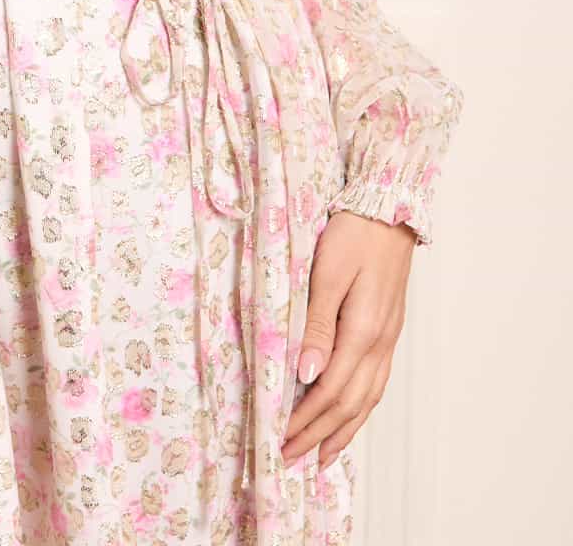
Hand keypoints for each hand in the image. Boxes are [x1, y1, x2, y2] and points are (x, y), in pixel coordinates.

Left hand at [280, 209, 416, 471]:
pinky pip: (376, 384)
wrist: (386, 209)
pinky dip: (360, 410)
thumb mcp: (326, 272)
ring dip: (342, 432)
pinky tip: (349, 418)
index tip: (279, 438)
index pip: (329, 391)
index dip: (304, 420)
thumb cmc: (352, 233)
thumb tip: (305, 374)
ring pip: (367, 400)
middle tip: (290, 459)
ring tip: (320, 457)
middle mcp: (380, 342)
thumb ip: (316, 324)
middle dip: (318, 435)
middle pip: (348, 404)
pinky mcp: (389, 331)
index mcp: (363, 330)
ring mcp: (388, 339)